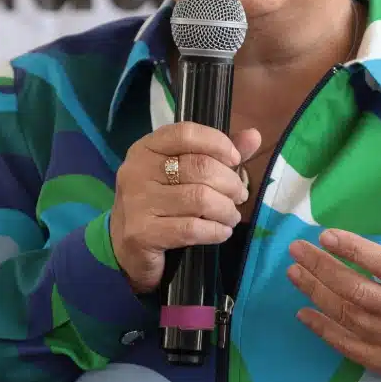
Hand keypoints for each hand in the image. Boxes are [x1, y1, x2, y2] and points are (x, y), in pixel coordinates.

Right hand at [110, 123, 260, 293]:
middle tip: (239, 196)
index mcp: (146, 148)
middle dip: (230, 183)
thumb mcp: (184, 174)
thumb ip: (217, 154)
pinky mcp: (141, 233)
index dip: (218, 143)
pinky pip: (192, 229)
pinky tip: (221, 232)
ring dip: (226, 210)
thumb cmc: (161, 205)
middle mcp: (137, 171)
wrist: (127, 248)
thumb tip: (254, 135)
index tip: (235, 161)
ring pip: (200, 199)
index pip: (186, 133)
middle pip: (200, 167)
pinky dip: (216, 231)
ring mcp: (137, 203)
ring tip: (231, 216)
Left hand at [286, 181, 380, 381]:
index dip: (350, 248)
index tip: (324, 235)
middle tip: (295, 250)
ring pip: (346, 316)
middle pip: (355, 289)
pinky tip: (305, 313)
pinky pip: (348, 346)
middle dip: (321, 268)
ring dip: (316, 294)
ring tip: (294, 273)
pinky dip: (323, 330)